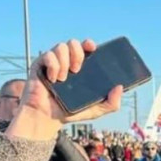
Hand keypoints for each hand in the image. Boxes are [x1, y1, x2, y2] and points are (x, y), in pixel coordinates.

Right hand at [9, 38, 123, 139]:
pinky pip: (48, 55)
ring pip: (61, 47)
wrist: (47, 118)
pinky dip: (53, 66)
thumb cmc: (69, 112)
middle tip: (77, 69)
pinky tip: (53, 79)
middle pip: (73, 42)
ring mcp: (53, 62)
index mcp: (81, 68)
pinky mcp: (40, 65)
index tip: (92, 47)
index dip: (89, 44)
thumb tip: (120, 87)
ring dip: (64, 62)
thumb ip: (111, 104)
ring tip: (63, 79)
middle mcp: (67, 62)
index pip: (86, 48)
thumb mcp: (95, 110)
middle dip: (77, 53)